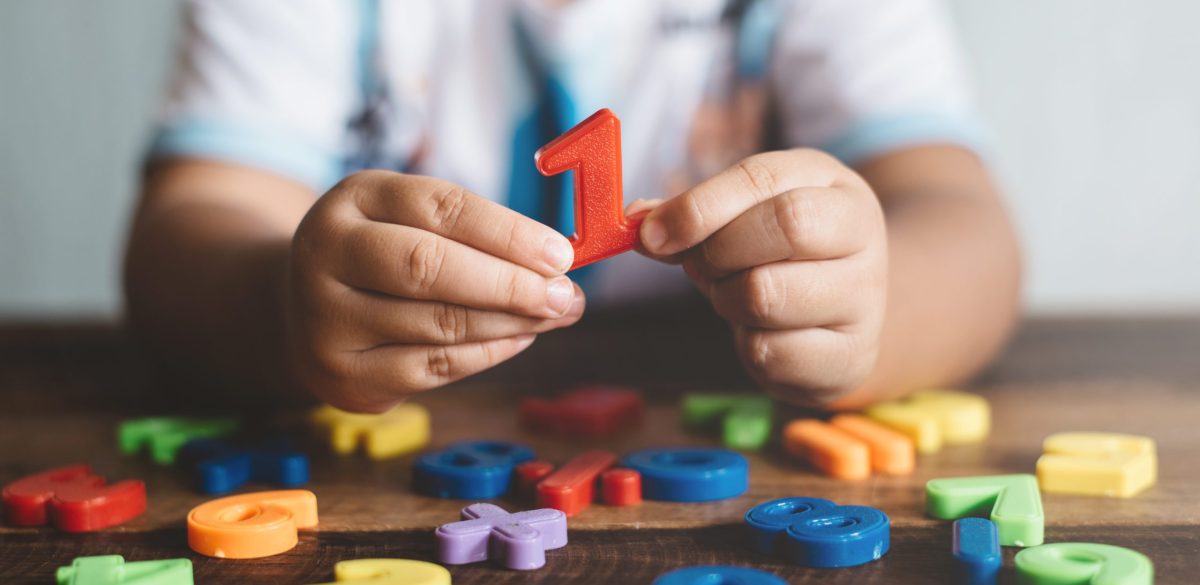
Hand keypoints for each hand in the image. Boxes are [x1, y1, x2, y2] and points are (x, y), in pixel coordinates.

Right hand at [286, 171, 582, 411]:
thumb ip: (474, 231)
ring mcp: (326, 319)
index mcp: (352, 198)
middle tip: (565, 295)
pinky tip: (519, 338)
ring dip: (510, 322)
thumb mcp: (410, 219)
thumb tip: (558, 262)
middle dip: (509, 284)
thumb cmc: (383, 254)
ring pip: (438, 324)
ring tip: (554, 316)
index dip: (507, 232)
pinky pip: (432, 367)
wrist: (308, 308)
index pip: (439, 208)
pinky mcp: (343, 375)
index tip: (560, 253)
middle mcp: (326, 254)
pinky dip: (486, 353)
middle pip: (429, 268)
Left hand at [639, 150, 886, 405]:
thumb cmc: (781, 255)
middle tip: (702, 266)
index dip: (699, 206)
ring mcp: (865, 300)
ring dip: (727, 299)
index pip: (763, 180)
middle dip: (718, 251)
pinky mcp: (851, 357)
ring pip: (768, 294)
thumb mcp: (746, 216)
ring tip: (735, 295)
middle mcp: (863, 236)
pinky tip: (760, 332)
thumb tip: (639, 220)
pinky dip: (748, 345)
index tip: (652, 235)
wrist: (841, 316)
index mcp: (834, 186)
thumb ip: (692, 213)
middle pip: (785, 227)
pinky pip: (771, 351)